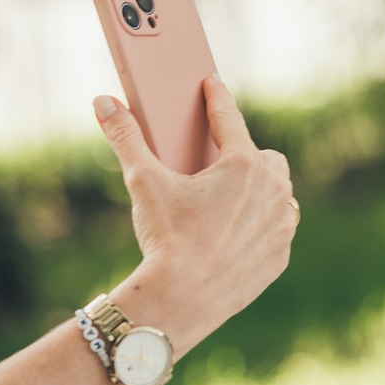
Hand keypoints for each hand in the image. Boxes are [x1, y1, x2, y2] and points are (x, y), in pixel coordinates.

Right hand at [92, 73, 296, 350]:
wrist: (181, 300)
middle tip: (218, 164)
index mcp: (243, 165)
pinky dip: (263, 226)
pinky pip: (278, 229)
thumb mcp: (142, 183)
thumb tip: (103, 101)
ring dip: (263, 190)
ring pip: (280, 193)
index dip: (217, 97)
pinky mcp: (280, 255)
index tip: (212, 83)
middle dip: (247, 155)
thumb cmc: (165, 238)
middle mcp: (272, 190)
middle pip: (266, 157)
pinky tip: (240, 231)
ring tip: (233, 197)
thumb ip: (126, 137)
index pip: (230, 118)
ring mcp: (281, 225)